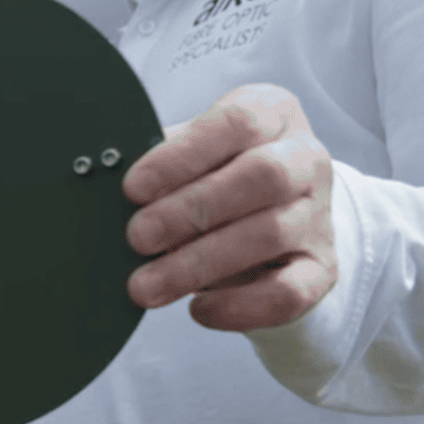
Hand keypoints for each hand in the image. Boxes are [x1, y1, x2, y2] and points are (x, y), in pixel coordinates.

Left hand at [123, 83, 336, 330]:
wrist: (267, 230)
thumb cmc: (209, 180)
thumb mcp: (184, 159)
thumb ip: (154, 164)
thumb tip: (100, 180)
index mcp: (270, 114)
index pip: (236, 123)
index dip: (182, 156)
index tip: (133, 189)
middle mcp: (305, 158)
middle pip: (262, 176)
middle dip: (191, 210)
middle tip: (136, 238)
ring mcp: (319, 215)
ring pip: (269, 234)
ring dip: (198, 263)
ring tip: (144, 286)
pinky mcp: (322, 269)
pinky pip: (290, 291)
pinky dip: (241, 306)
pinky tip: (197, 310)